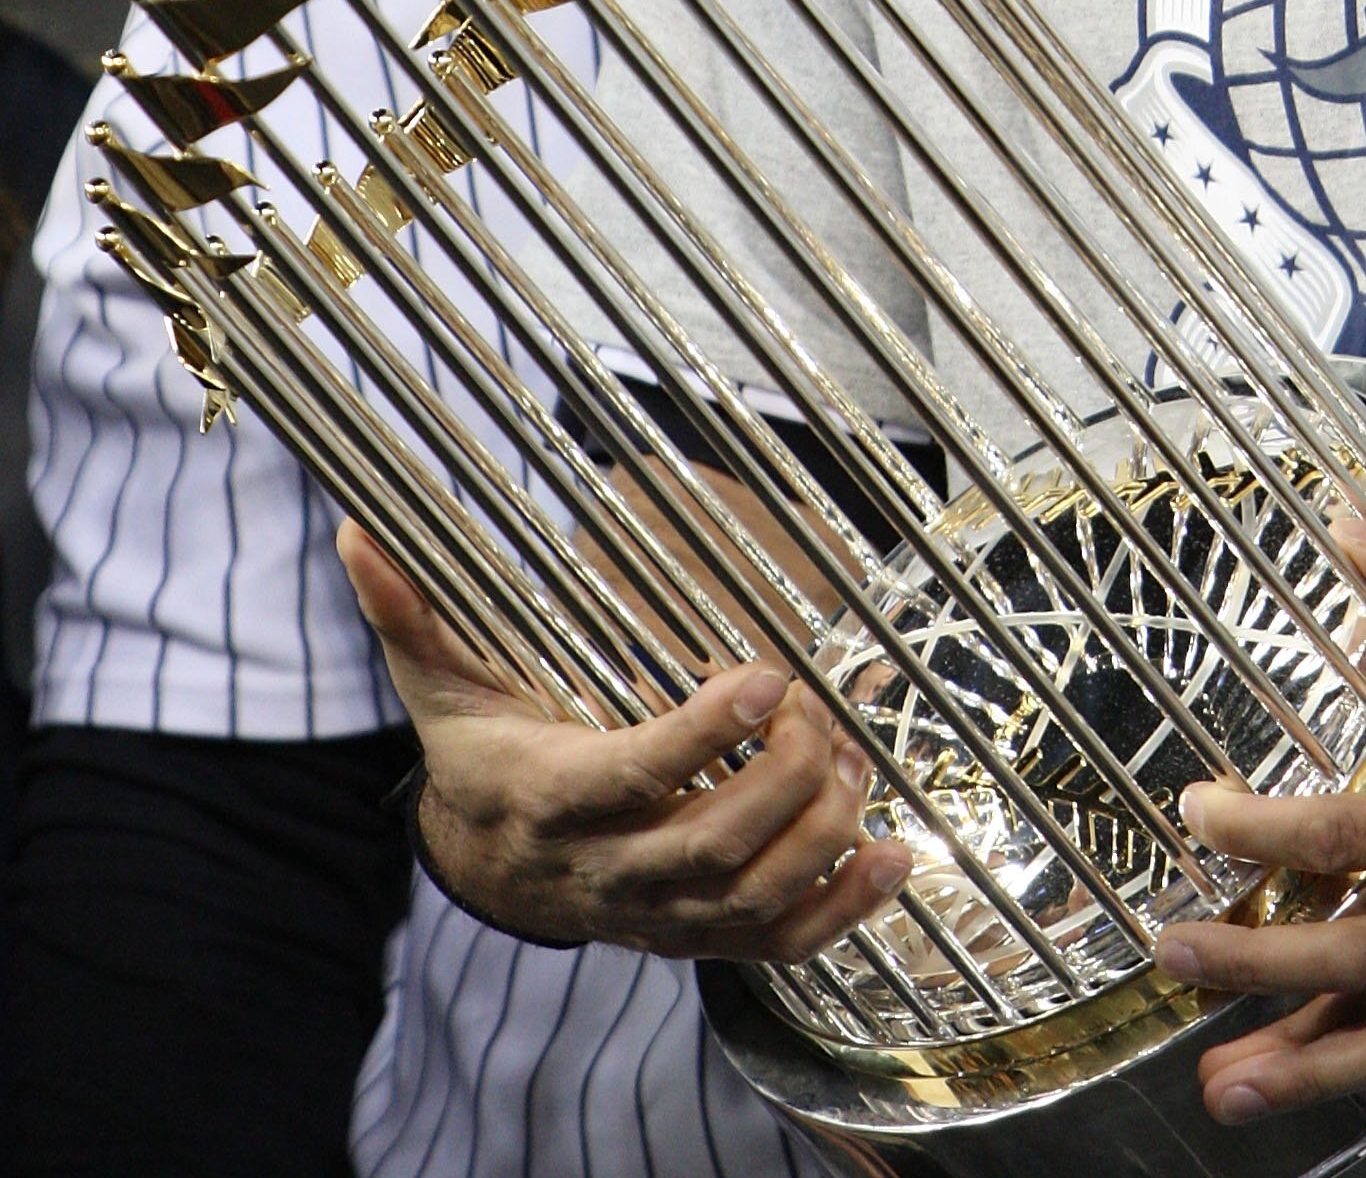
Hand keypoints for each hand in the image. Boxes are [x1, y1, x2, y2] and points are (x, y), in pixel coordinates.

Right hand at [338, 521, 909, 958]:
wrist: (490, 865)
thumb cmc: (481, 753)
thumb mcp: (439, 680)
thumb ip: (410, 609)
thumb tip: (361, 531)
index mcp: (551, 800)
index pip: (633, 778)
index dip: (702, 735)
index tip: (762, 674)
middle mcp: (608, 870)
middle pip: (709, 847)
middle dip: (783, 780)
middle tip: (820, 710)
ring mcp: (658, 915)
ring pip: (751, 899)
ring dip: (823, 836)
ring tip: (857, 759)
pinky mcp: (699, 938)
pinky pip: (777, 946)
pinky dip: (844, 911)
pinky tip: (893, 857)